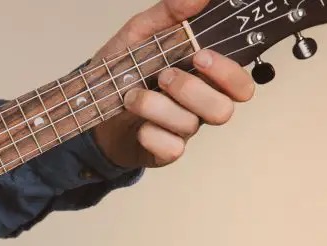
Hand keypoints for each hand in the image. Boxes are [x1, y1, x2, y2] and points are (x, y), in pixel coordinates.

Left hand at [91, 0, 256, 168]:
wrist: (86, 106)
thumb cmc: (121, 70)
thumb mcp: (139, 33)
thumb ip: (168, 14)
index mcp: (202, 76)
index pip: (240, 84)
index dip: (229, 73)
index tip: (200, 56)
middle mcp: (198, 105)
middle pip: (223, 109)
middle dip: (192, 90)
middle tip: (164, 76)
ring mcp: (183, 130)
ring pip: (191, 125)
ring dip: (157, 107)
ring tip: (132, 96)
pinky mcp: (164, 151)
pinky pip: (172, 149)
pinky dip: (151, 134)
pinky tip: (136, 125)